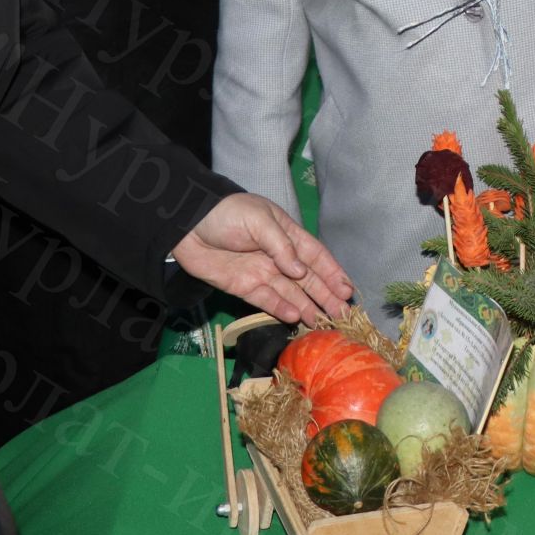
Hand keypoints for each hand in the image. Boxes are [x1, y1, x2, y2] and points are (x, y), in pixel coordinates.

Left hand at [171, 193, 354, 323]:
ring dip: (308, 306)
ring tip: (322, 321)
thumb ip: (281, 246)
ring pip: (291, 293)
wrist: (187, 224)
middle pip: (307, 279)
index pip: (316, 256)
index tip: (347, 290)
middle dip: (326, 295)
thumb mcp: (259, 221)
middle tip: (342, 314)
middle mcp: (278, 256)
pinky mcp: (244, 287)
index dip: (333, 272)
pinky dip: (281, 308)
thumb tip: (301, 272)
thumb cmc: (227, 213)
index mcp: (287, 234)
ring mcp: (261, 273)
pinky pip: (267, 300)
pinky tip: (295, 317)